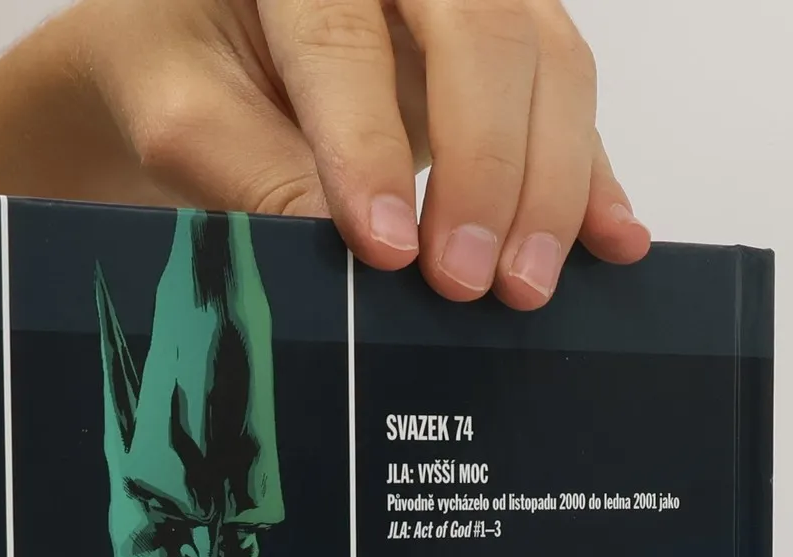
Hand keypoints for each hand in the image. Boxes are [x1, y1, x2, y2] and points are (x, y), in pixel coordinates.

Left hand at [46, 0, 650, 306]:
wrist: (197, 40)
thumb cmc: (180, 63)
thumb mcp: (179, 114)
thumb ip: (250, 175)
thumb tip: (349, 260)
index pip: (344, 39)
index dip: (370, 147)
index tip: (385, 249)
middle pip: (482, 32)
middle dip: (486, 167)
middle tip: (464, 282)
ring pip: (548, 59)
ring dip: (551, 184)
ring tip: (523, 289)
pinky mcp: (512, 42)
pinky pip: (572, 99)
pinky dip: (595, 177)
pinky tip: (613, 242)